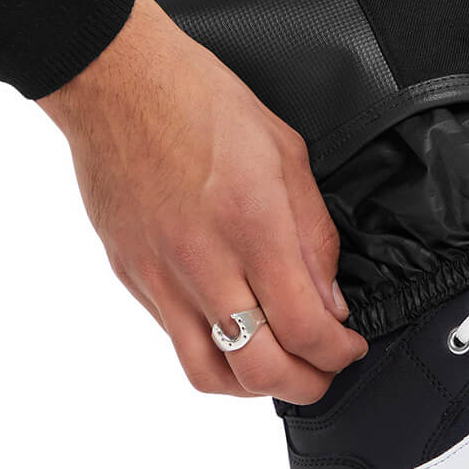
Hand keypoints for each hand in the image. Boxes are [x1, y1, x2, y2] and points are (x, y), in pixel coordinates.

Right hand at [37, 0, 366, 401]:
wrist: (118, 84)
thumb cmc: (201, 102)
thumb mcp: (287, 154)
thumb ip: (313, 235)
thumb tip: (329, 298)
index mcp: (254, 225)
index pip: (305, 327)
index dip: (337, 354)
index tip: (349, 347)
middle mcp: (206, 261)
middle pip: (260, 369)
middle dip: (305, 384)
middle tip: (323, 371)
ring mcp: (162, 275)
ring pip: (208, 373)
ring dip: (253, 385)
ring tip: (278, 367)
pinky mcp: (133, 277)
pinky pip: (174, 340)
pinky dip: (212, 352)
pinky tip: (234, 333)